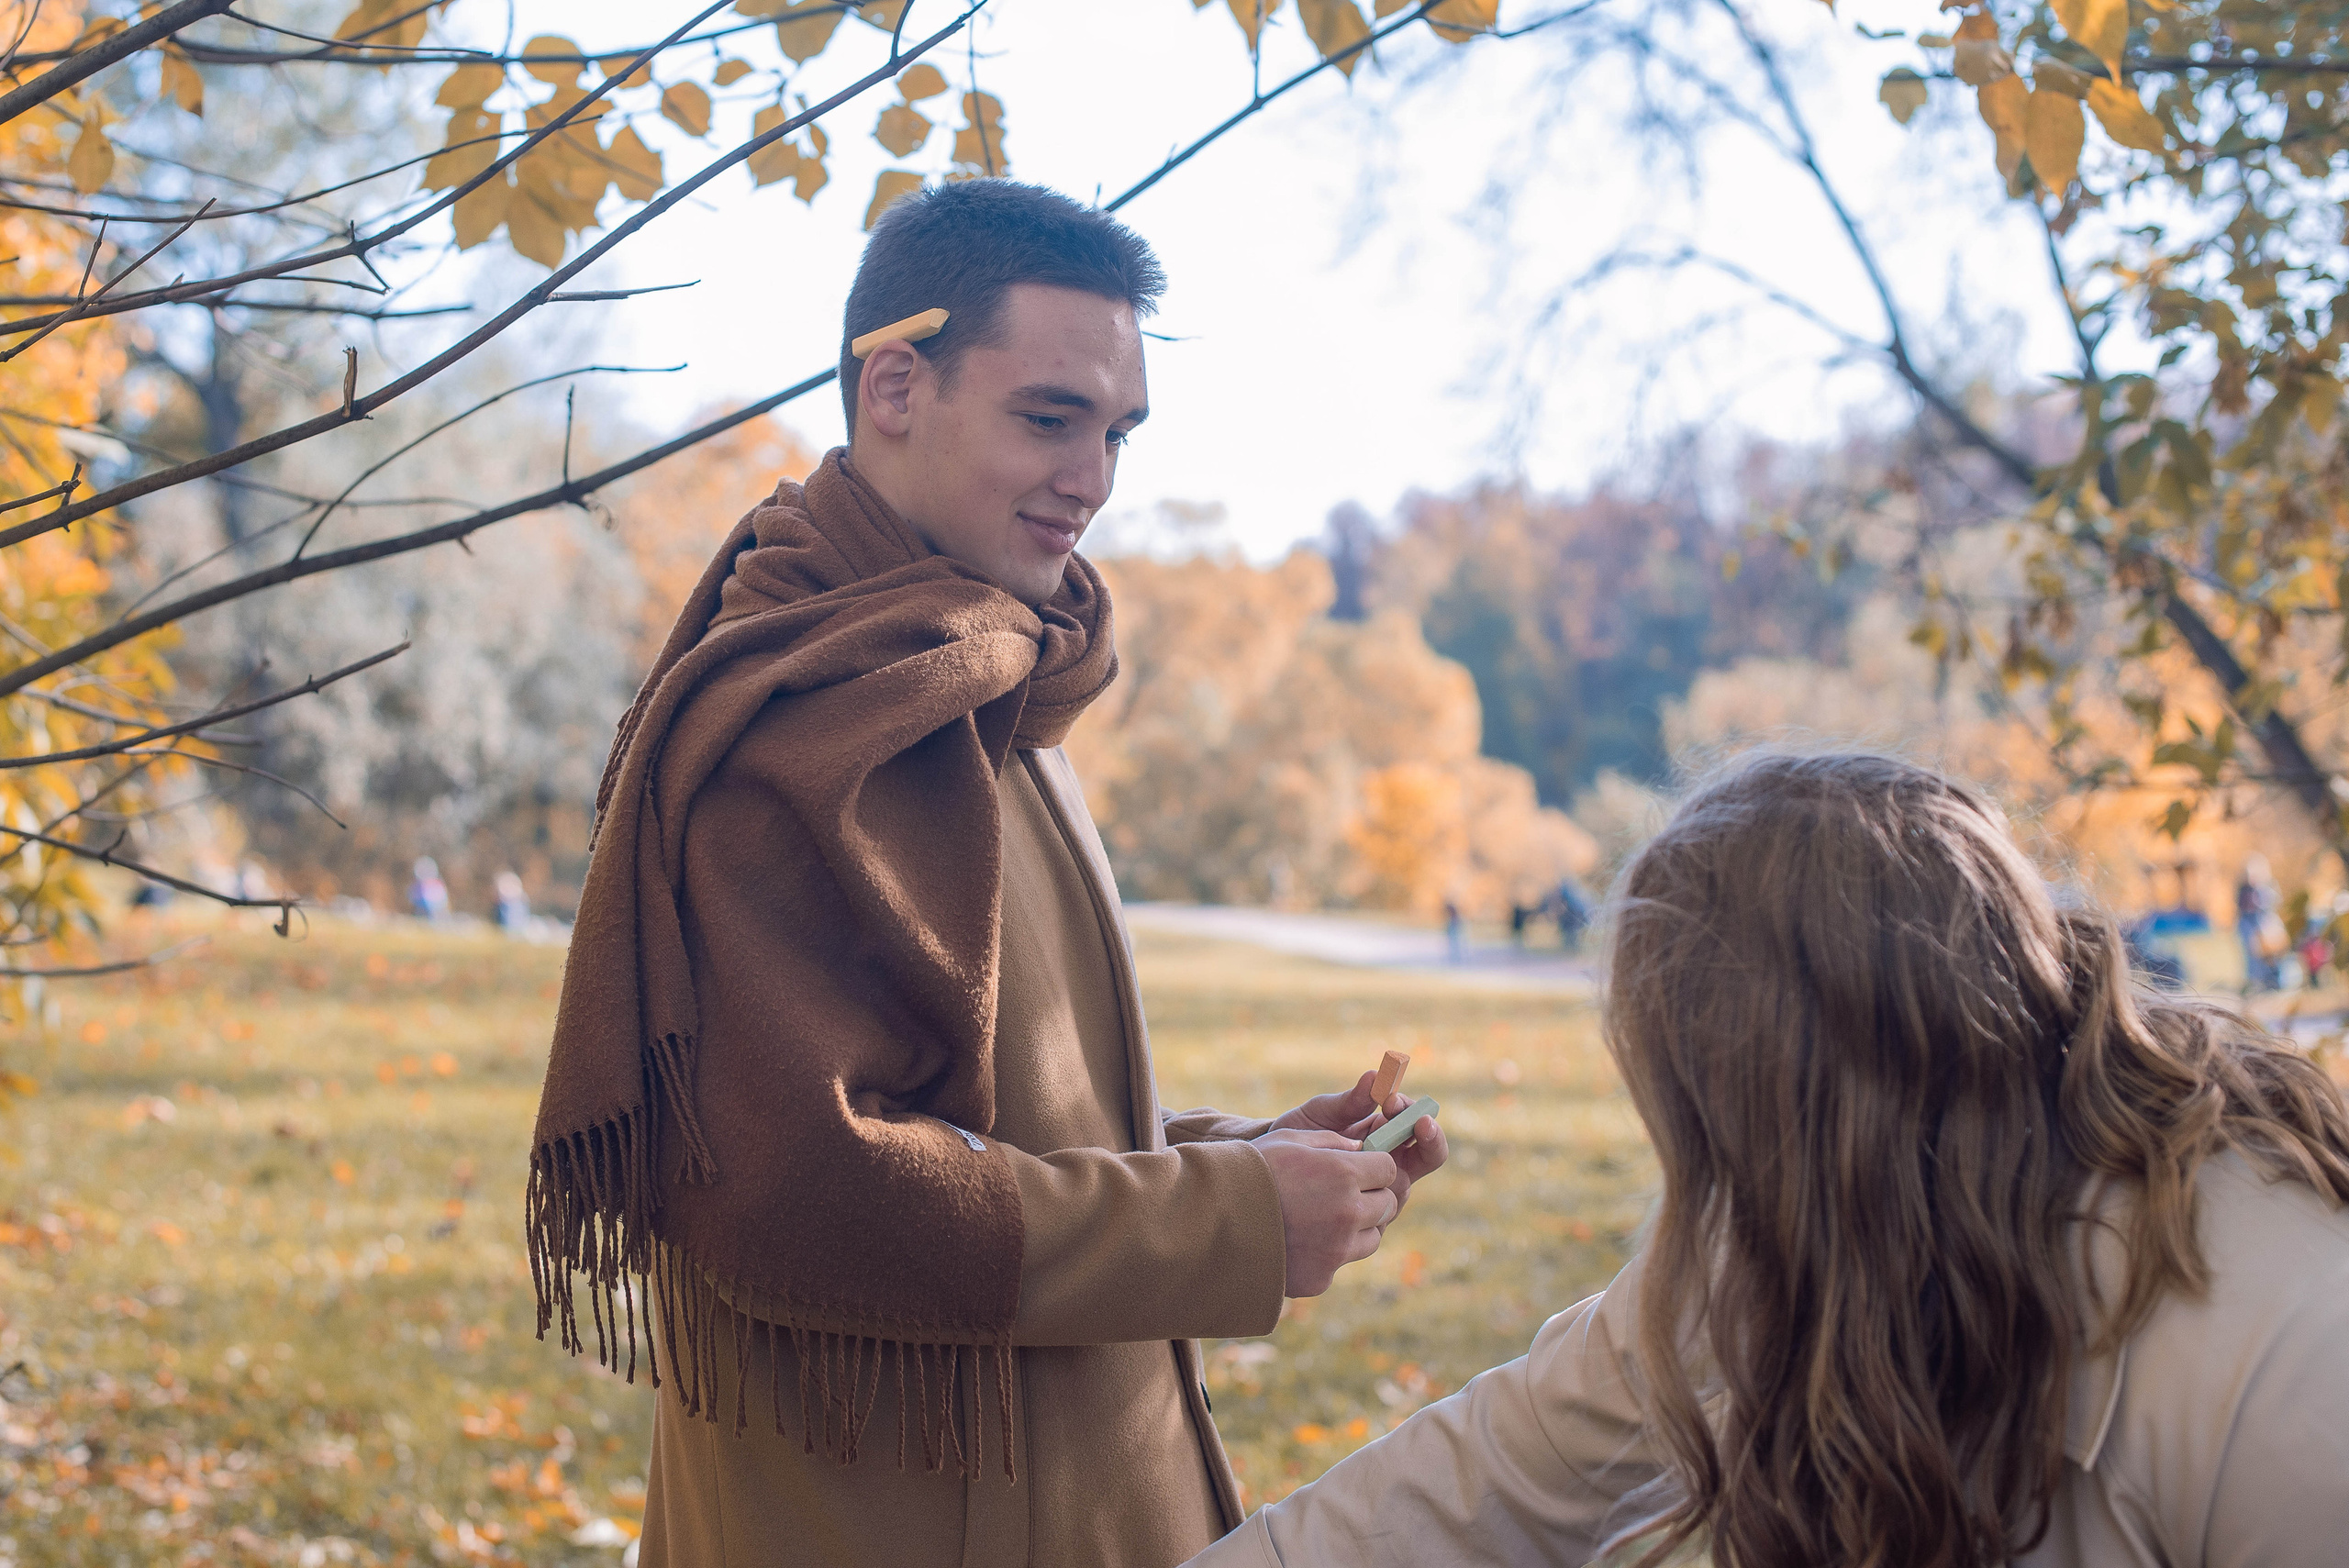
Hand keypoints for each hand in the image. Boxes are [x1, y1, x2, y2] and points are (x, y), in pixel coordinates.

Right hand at [1250, 1128, 1397, 1297]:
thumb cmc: (1248, 1171)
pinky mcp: (1322, 1278)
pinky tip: (1300, 1240)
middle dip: (1371, 1195)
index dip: (1374, 1166)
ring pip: (1372, 1237)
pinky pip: (1342, 1262)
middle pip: (1387, 1205)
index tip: (1358, 1167)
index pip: (1389, 1170)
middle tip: (1341, 1192)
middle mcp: (1348, 1214)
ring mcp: (1336, 1250)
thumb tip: (1360, 1149)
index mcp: (1344, 1174)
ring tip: (1321, 1217)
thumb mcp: (1288, 1139)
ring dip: (1358, 1226)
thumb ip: (1331, 1141)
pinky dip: (1329, 1252)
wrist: (1208, 1221)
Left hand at [1272, 1070, 1449, 1219]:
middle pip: (1430, 1152)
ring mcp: (1383, 1190)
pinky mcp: (1370, 1216)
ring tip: (1373, 1153)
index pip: (1416, 1121)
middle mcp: (1392, 1161)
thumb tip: (1375, 1075)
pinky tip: (1356, 1186)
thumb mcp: (1322, 1113)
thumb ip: (1350, 1101)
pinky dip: (1377, 1194)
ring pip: (1407, 1181)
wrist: (1271, 1172)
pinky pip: (1383, 1209)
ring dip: (1395, 1165)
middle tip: (1420, 1122)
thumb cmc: (1300, 1135)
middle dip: (1430, 1135)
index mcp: (1385, 1133)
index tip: (1390, 1101)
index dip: (1411, 1109)